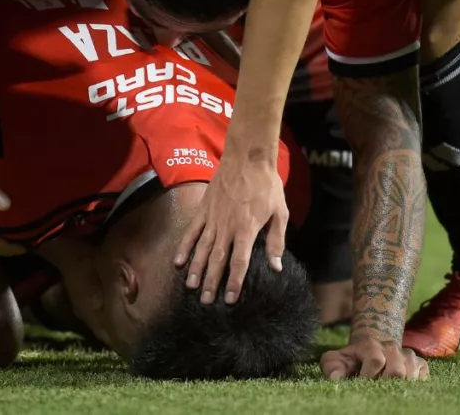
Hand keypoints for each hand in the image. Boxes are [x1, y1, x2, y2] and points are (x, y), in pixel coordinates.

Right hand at [175, 157, 287, 304]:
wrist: (248, 158)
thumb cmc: (267, 185)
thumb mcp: (280, 212)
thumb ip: (276, 240)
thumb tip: (275, 266)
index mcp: (247, 229)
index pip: (239, 262)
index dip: (234, 282)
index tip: (230, 299)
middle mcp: (227, 227)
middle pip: (217, 260)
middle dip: (211, 282)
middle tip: (206, 301)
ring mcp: (213, 218)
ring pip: (202, 248)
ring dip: (196, 269)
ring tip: (190, 287)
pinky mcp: (204, 209)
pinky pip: (192, 231)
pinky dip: (184, 247)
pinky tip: (178, 261)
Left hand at [320, 337, 429, 380]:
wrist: (370, 352)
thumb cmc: (351, 360)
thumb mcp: (336, 361)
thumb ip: (332, 367)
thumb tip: (335, 379)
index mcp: (370, 345)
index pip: (376, 360)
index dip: (369, 376)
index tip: (361, 384)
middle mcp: (392, 347)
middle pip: (397, 370)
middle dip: (385, 383)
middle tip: (376, 388)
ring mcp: (408, 355)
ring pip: (411, 374)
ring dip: (399, 385)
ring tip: (387, 388)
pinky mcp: (420, 364)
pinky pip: (423, 376)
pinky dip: (415, 384)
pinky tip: (402, 387)